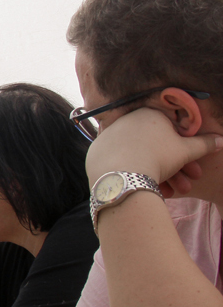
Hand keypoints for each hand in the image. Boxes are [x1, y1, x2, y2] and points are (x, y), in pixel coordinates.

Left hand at [86, 108, 222, 196]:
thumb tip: (222, 140)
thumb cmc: (157, 157)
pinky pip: (120, 162)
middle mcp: (126, 120)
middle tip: (185, 186)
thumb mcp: (186, 150)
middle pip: (155, 147)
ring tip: (168, 192)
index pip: (170, 133)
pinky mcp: (97, 151)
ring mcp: (109, 135)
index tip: (192, 170)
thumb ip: (204, 143)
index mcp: (148, 113)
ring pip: (139, 156)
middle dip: (174, 169)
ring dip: (157, 175)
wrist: (121, 174)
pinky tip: (144, 189)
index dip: (184, 154)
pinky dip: (133, 174)